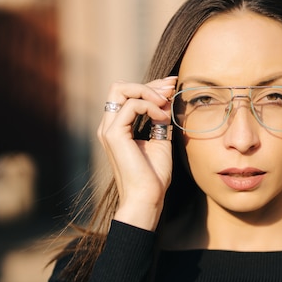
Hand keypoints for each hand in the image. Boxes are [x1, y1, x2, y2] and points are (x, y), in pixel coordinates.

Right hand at [97, 76, 176, 229]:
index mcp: (118, 128)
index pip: (128, 95)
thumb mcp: (161, 140)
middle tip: (171, 87)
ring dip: (149, 91)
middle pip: (121, 87)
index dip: (151, 87)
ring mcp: (109, 129)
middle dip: (149, 83)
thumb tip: (167, 100)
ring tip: (166, 103)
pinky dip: (150, 106)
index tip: (172, 86)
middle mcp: (109, 126)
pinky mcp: (114, 135)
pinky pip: (131, 106)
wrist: (147, 198)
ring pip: (121, 89)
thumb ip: (160, 120)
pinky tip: (163, 117)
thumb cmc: (154, 176)